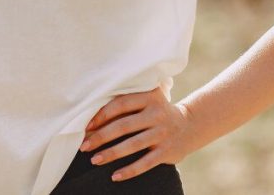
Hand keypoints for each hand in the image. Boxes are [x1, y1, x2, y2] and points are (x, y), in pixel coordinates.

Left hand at [79, 86, 195, 182]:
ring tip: (94, 160)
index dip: (102, 115)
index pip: (121, 104)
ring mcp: (163, 133)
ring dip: (111, 154)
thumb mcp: (147, 100)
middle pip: (124, 125)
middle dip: (101, 137)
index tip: (87, 126)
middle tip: (84, 146)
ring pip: (133, 145)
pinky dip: (129, 170)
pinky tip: (115, 176)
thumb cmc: (156, 111)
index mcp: (149, 97)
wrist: (189, 125)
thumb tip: (92, 121)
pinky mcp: (167, 151)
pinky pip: (145, 163)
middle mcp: (157, 113)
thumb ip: (126, 104)